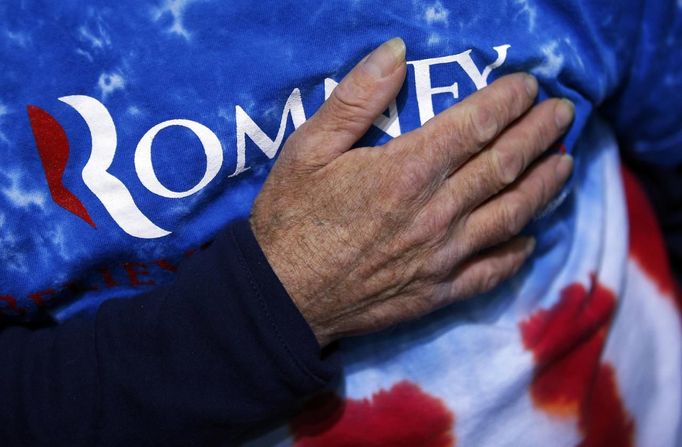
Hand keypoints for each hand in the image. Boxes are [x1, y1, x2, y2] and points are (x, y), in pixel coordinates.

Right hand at [250, 38, 573, 346]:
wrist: (281, 298)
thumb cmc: (290, 218)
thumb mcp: (308, 147)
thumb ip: (355, 99)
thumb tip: (395, 51)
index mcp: (407, 170)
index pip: (476, 125)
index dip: (507, 101)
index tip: (528, 85)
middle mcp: (437, 212)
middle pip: (505, 165)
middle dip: (540, 134)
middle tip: (563, 114)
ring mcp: (443, 256)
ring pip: (511, 214)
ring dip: (544, 186)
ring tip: (565, 164)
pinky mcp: (439, 291)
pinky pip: (492, 270)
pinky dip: (517, 252)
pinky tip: (531, 238)